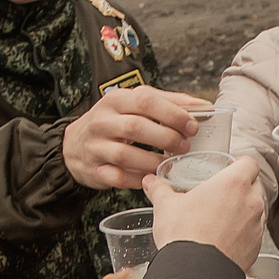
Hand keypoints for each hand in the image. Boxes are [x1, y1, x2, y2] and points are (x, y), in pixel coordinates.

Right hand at [64, 87, 204, 190]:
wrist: (74, 145)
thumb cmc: (114, 122)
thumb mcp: (134, 105)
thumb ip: (168, 103)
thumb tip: (203, 107)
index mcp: (115, 100)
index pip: (145, 101)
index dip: (172, 113)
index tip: (192, 126)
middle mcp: (101, 121)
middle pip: (136, 127)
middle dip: (166, 138)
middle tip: (184, 146)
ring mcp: (95, 147)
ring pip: (126, 155)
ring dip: (154, 161)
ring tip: (170, 163)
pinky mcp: (94, 170)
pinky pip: (119, 178)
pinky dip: (140, 179)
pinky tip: (153, 177)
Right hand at [141, 156, 263, 269]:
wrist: (194, 272)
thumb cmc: (184, 236)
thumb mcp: (166, 207)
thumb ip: (160, 190)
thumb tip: (151, 183)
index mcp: (233, 183)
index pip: (249, 162)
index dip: (239, 164)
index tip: (229, 168)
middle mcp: (251, 202)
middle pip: (255, 184)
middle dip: (242, 186)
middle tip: (222, 193)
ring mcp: (256, 225)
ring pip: (257, 209)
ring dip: (245, 209)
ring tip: (223, 216)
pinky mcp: (256, 246)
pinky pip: (254, 232)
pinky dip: (244, 231)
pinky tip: (226, 237)